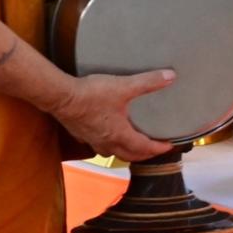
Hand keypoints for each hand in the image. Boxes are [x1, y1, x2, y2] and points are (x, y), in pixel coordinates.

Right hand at [55, 70, 176, 161]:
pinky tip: (106, 135)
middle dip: (143, 155)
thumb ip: (148, 82)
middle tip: (153, 149)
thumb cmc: (93, 94)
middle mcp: (107, 143)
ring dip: (125, 152)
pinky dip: (107, 144)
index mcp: (120, 135)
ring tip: (131, 145)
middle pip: (129, 155)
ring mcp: (92, 140)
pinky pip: (98, 146)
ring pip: (112, 153)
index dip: (158, 148)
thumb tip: (170, 77)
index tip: (168, 146)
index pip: (144, 147)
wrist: (62, 97)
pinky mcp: (81, 134)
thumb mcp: (123, 86)